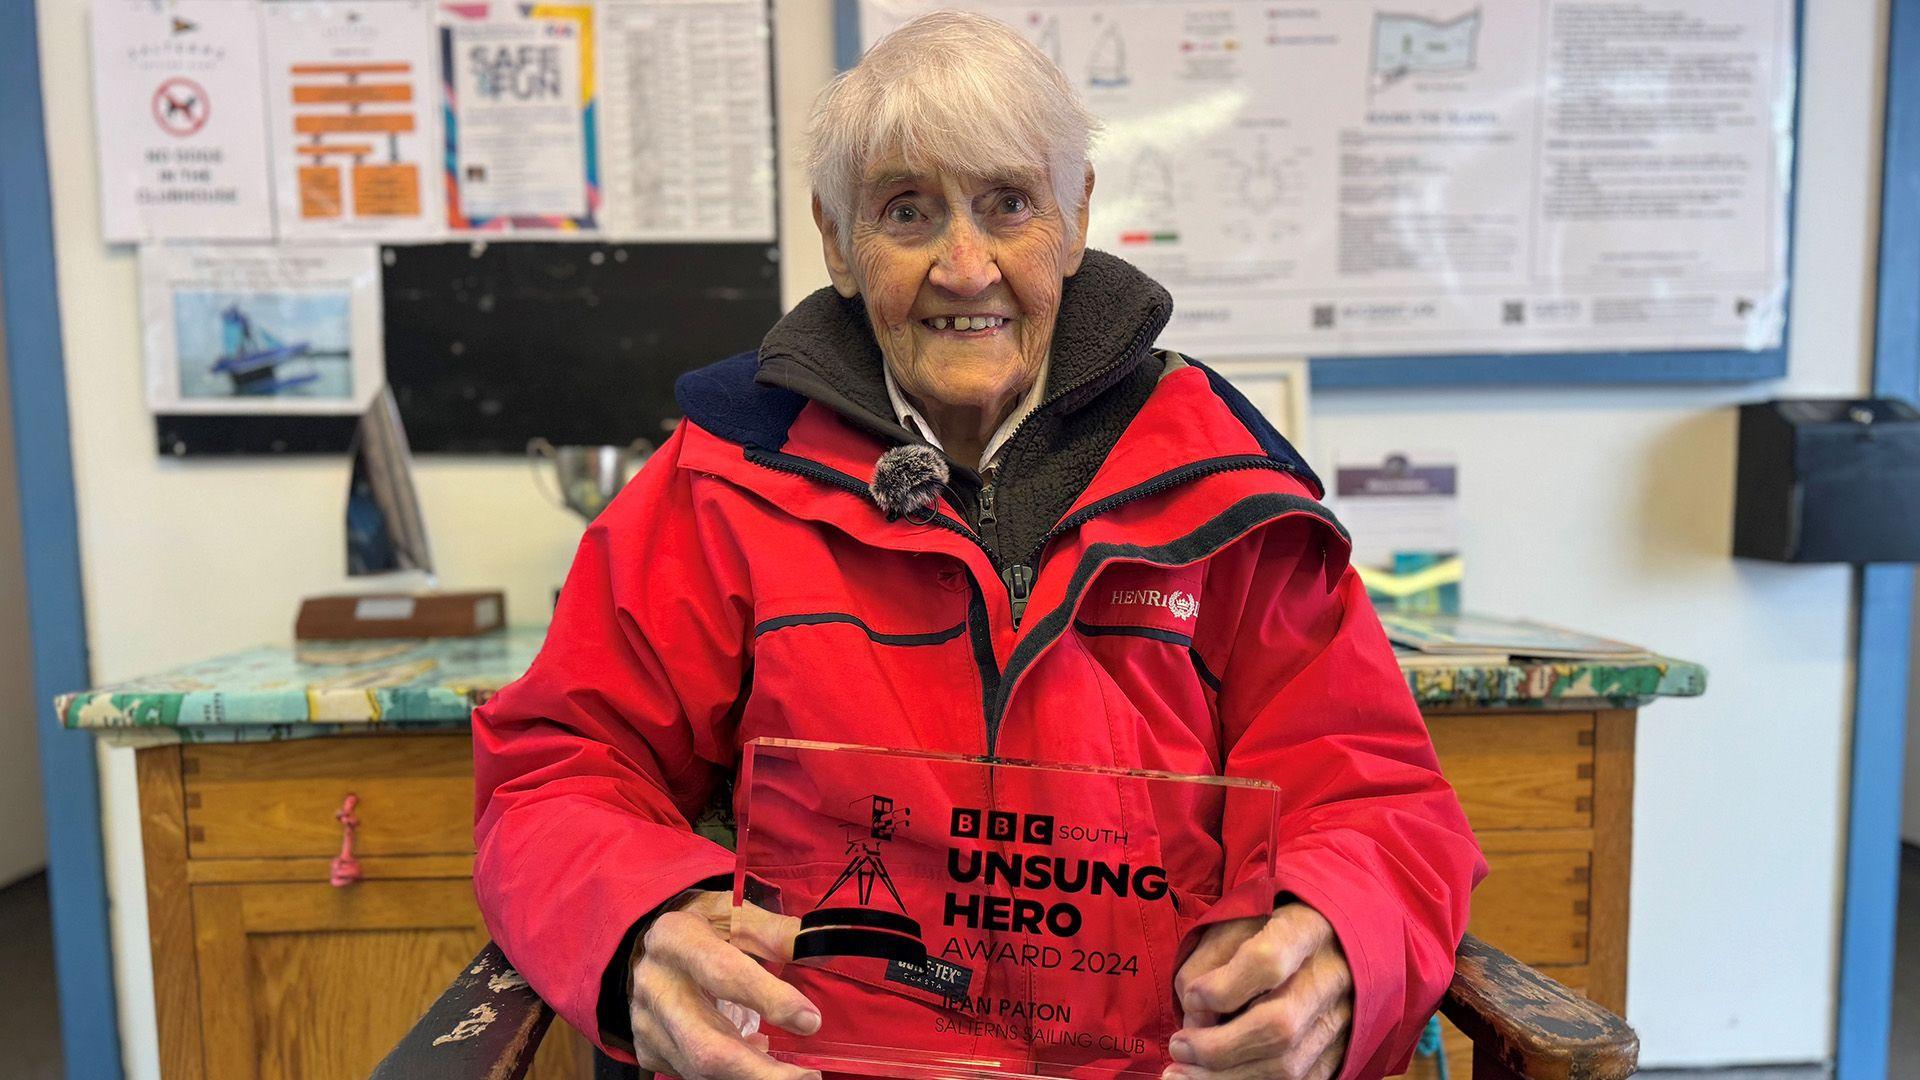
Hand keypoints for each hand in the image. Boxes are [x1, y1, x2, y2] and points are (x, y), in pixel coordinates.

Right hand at [628, 891, 822, 1078]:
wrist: (642, 942)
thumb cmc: (698, 924)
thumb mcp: (733, 912)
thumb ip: (774, 932)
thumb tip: (816, 949)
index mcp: (676, 938)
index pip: (724, 974)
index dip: (770, 1000)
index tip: (810, 1020)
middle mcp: (655, 985)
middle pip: (707, 1046)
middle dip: (760, 1072)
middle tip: (806, 1076)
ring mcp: (646, 1023)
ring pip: (700, 1069)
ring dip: (751, 1076)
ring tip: (792, 1073)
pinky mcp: (648, 1048)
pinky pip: (692, 1073)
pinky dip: (730, 1073)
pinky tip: (755, 1059)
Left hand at [1165, 902, 1353, 1079]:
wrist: (1326, 942)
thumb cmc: (1265, 929)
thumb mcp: (1230, 922)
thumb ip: (1206, 962)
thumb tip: (1195, 1017)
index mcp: (1306, 928)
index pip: (1268, 961)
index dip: (1223, 988)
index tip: (1193, 997)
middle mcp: (1332, 976)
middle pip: (1279, 1026)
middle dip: (1219, 1048)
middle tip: (1178, 1048)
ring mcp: (1341, 1018)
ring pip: (1287, 1066)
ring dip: (1227, 1078)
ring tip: (1182, 1074)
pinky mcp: (1338, 1050)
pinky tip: (1215, 1079)